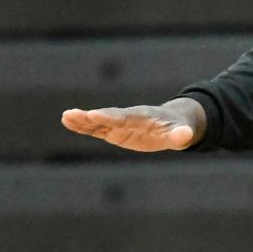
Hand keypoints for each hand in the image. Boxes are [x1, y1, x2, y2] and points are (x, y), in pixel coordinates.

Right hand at [60, 98, 205, 151]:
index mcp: (144, 117)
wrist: (174, 121)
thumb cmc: (179, 128)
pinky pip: (97, 129)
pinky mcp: (116, 131)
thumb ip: (181, 135)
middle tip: (74, 114)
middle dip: (93, 116)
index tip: (95, 114)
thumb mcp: (182, 133)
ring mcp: (121, 124)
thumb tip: (186, 137)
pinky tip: (68, 121)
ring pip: (100, 121)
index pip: (125, 117)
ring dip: (83, 120)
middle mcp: (129, 117)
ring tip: (66, 116)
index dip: (111, 117)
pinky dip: (84, 126)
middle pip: (109, 116)